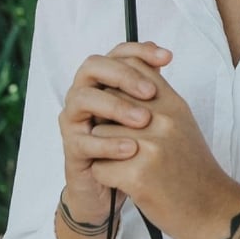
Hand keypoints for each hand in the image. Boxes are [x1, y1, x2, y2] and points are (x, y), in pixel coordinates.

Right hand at [58, 41, 172, 215]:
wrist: (121, 188)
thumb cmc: (134, 145)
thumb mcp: (149, 113)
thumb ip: (151, 86)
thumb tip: (164, 56)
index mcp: (104, 81)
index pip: (117, 53)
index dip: (140, 50)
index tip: (168, 58)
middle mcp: (85, 93)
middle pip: (93, 67)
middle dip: (123, 76)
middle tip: (151, 92)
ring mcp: (75, 120)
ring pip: (83, 98)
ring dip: (115, 106)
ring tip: (144, 121)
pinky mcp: (71, 149)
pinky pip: (83, 141)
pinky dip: (109, 143)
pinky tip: (132, 148)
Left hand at [83, 53, 238, 238]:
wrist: (214, 209)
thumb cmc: (193, 168)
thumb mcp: (182, 123)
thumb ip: (157, 100)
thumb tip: (124, 79)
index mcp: (173, 104)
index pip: (132, 68)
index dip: (117, 85)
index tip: (118, 105)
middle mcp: (162, 120)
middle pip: (108, 103)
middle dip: (107, 122)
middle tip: (121, 143)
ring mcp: (150, 147)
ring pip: (98, 136)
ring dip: (104, 153)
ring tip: (126, 165)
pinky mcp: (137, 175)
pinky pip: (99, 167)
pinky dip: (107, 178)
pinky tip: (126, 183)